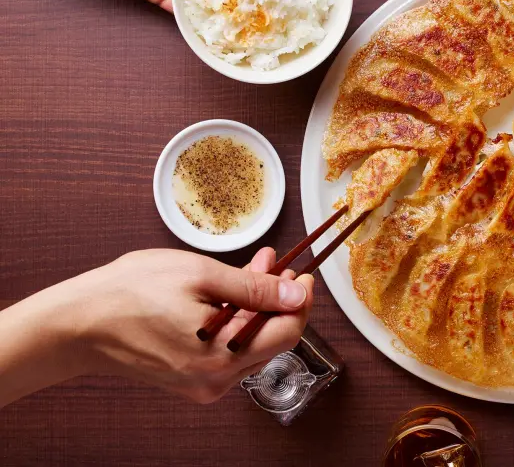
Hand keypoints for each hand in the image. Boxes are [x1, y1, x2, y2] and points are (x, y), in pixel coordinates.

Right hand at [0, 247, 313, 406]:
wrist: (79, 322)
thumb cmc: (130, 293)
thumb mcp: (200, 274)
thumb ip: (254, 287)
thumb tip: (296, 293)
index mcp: (222, 357)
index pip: (289, 332)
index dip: (303, 300)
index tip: (304, 273)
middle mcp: (216, 379)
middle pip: (272, 338)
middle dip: (279, 298)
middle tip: (272, 262)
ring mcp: (202, 383)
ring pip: (252, 343)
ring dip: (258, 305)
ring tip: (251, 269)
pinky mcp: (190, 379)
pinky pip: (230, 350)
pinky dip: (237, 320)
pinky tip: (229, 293)